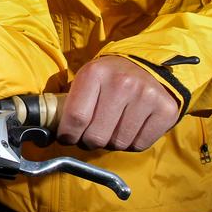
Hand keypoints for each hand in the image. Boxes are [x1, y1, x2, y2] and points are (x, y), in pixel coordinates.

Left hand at [57, 55, 178, 150]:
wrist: (149, 67)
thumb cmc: (110, 78)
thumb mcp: (87, 79)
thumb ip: (70, 102)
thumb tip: (46, 133)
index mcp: (95, 73)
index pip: (75, 117)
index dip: (68, 135)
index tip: (67, 138)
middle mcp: (121, 83)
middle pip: (96, 135)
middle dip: (88, 142)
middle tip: (90, 136)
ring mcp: (145, 96)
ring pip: (118, 143)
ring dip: (111, 143)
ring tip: (111, 128)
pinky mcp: (165, 110)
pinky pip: (140, 144)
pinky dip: (131, 144)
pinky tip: (130, 128)